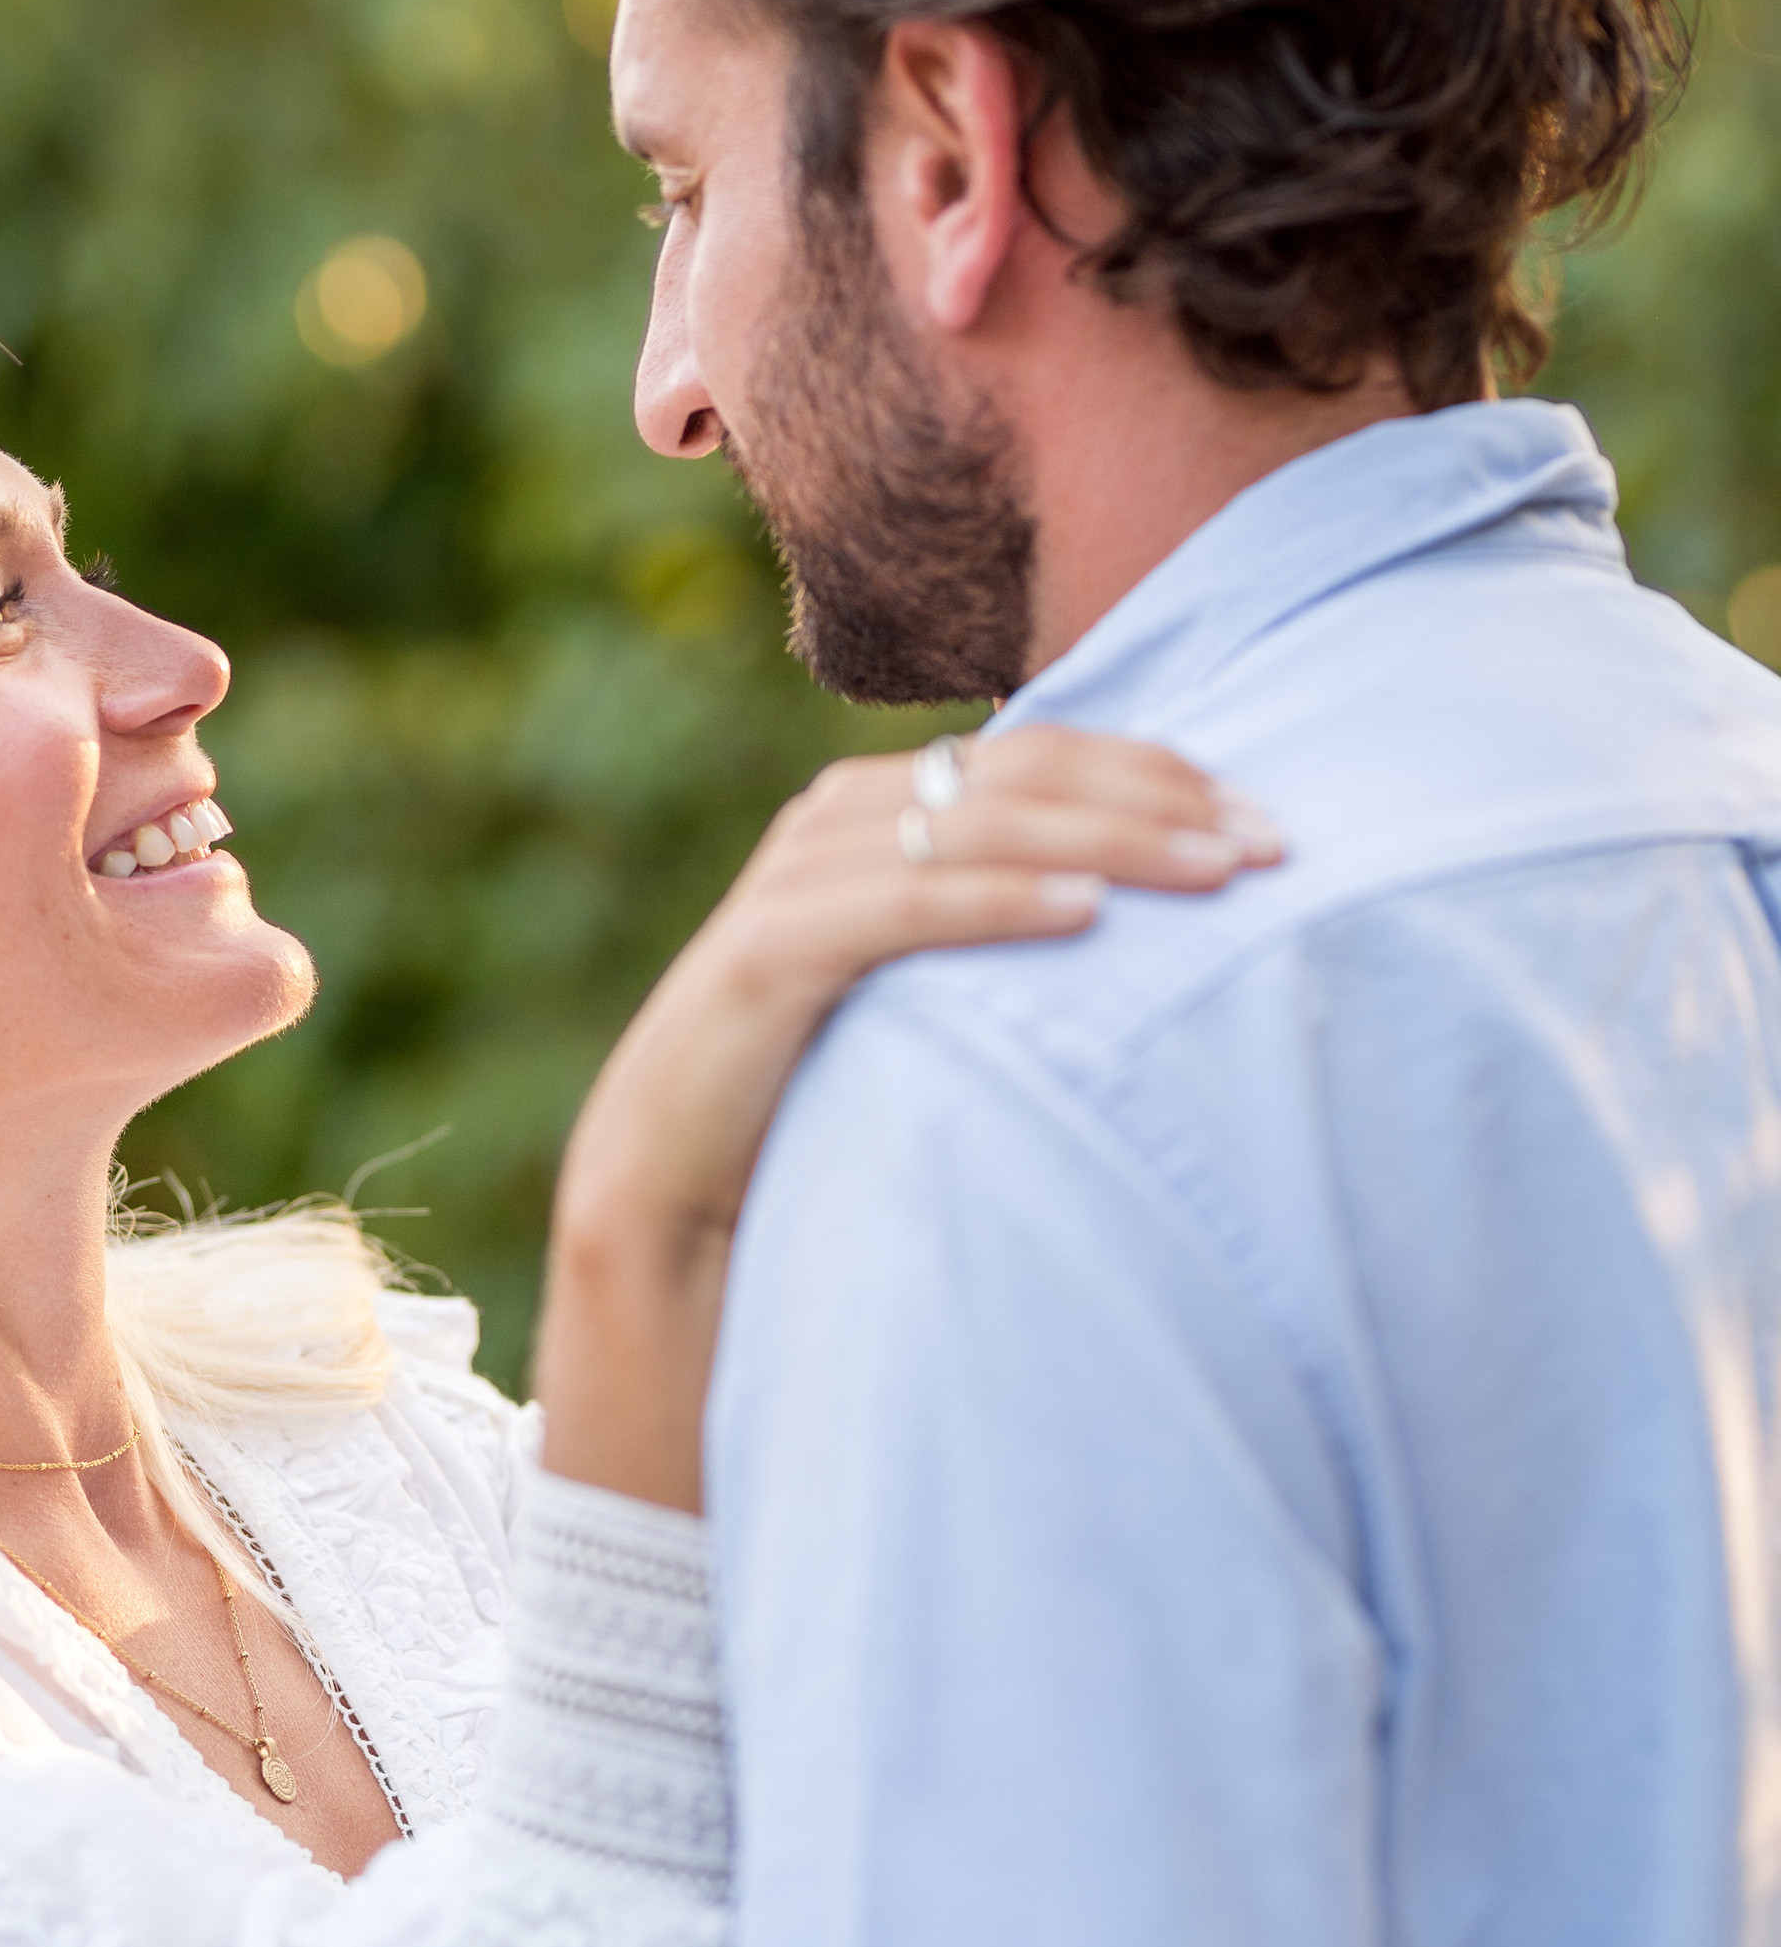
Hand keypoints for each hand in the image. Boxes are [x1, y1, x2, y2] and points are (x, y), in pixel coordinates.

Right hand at [537, 727, 1282, 1509]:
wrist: (674, 1194)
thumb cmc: (828, 1098)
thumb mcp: (938, 995)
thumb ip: (1011, 930)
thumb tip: (1170, 915)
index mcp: (885, 809)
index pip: (1045, 752)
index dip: (1162, 772)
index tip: (1272, 825)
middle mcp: (837, 821)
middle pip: (1022, 771)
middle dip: (1158, 801)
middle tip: (1270, 846)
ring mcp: (794, 880)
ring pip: (972, 820)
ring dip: (1104, 839)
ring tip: (1211, 872)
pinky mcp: (763, 954)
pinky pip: (898, 906)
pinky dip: (994, 902)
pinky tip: (1084, 915)